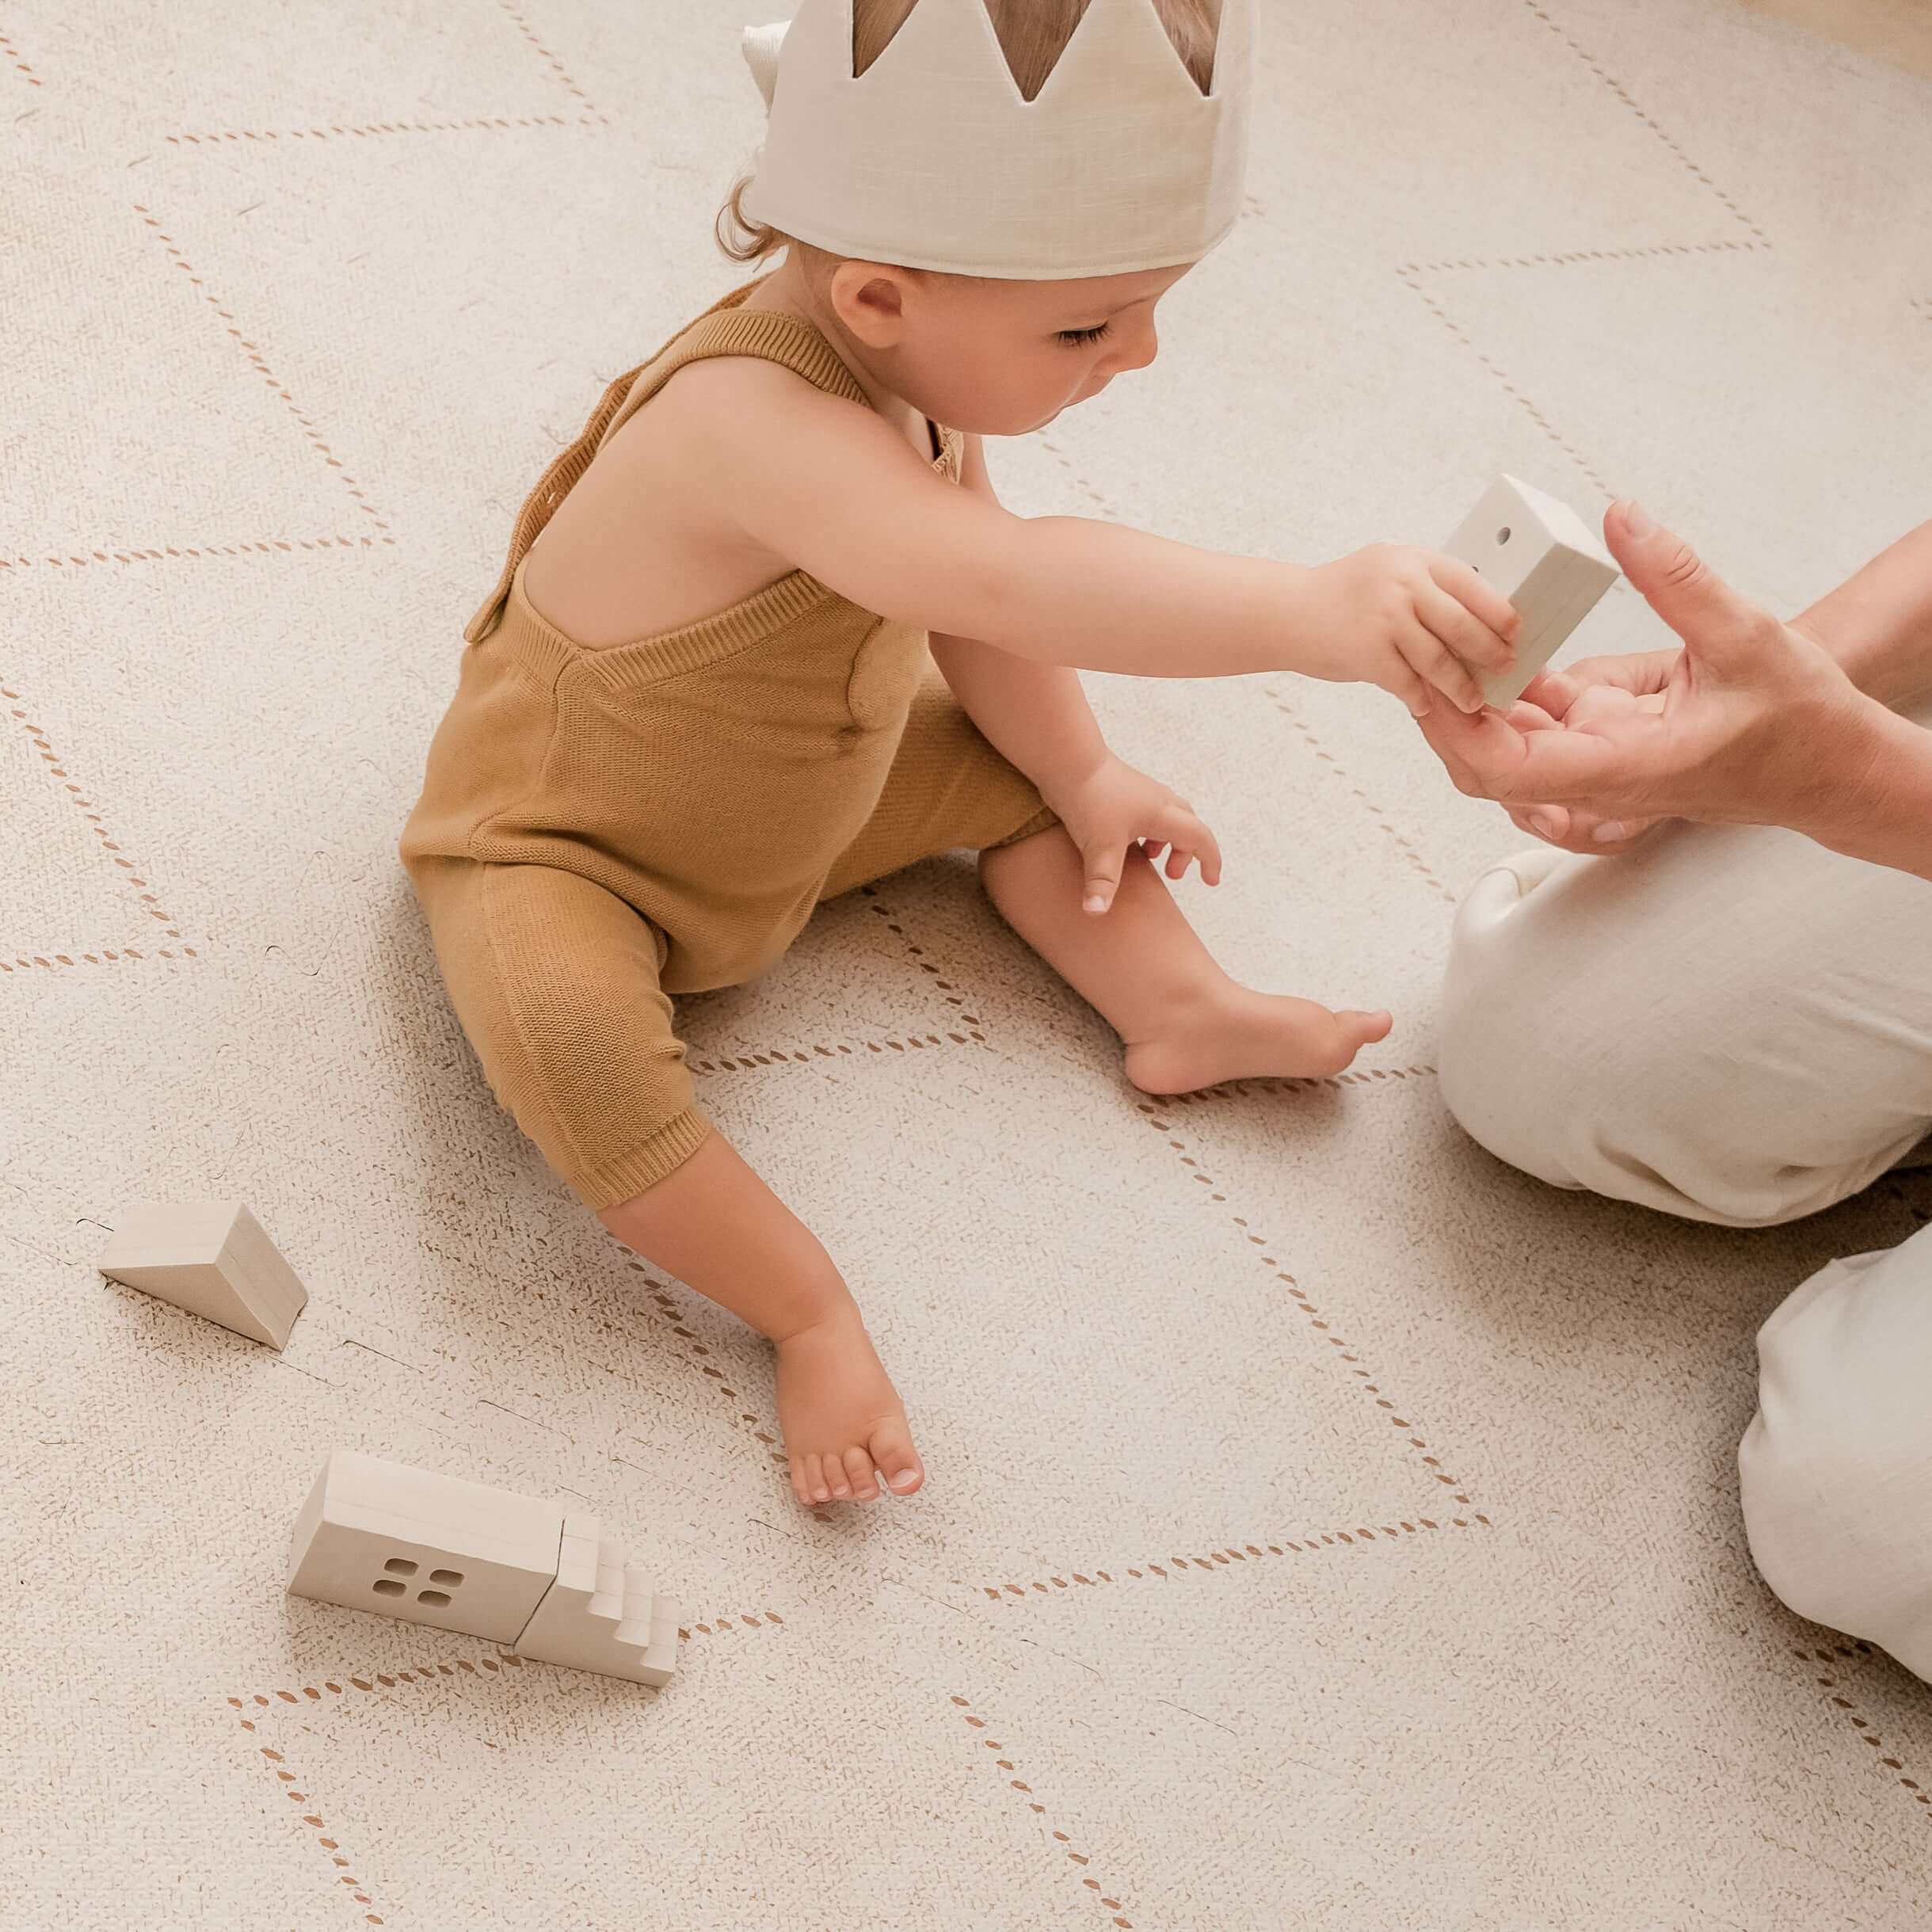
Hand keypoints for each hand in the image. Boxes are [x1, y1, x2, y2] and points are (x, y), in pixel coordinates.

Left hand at [1040, 753, 1222, 913]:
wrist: (1067, 758)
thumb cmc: (1089, 798)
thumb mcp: (1099, 846)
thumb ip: (1102, 881)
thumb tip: (1096, 913)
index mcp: (1163, 814)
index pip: (1201, 839)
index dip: (1210, 862)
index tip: (1210, 881)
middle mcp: (1159, 800)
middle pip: (1188, 827)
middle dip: (1187, 853)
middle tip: (1172, 875)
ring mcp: (1142, 791)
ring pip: (1169, 816)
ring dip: (1167, 839)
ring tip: (1148, 857)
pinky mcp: (1125, 787)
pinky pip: (1149, 810)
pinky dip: (1148, 828)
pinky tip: (1124, 839)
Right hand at [1298, 544, 1520, 717]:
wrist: (1284, 612)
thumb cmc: (1341, 596)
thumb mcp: (1386, 570)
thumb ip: (1424, 585)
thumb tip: (1477, 615)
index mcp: (1414, 561)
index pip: (1472, 584)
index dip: (1499, 611)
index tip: (1516, 631)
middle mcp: (1402, 584)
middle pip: (1463, 624)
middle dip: (1489, 652)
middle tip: (1506, 668)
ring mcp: (1385, 618)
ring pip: (1439, 660)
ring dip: (1460, 686)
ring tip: (1473, 700)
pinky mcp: (1368, 652)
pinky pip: (1407, 683)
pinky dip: (1419, 698)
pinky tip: (1425, 706)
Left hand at [1418, 501, 1874, 839]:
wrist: (1830, 765)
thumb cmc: (1799, 719)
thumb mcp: (1746, 634)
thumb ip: (1678, 578)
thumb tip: (1623, 518)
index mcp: (1623, 765)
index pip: (1510, 769)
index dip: (1457, 731)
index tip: (1428, 683)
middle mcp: (1599, 775)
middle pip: (1489, 768)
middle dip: (1445, 717)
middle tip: (1417, 654)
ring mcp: (1598, 763)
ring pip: (1508, 749)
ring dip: (1474, 704)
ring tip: (1445, 642)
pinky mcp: (1605, 743)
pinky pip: (1540, 727)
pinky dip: (1512, 695)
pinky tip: (1498, 648)